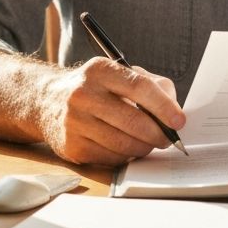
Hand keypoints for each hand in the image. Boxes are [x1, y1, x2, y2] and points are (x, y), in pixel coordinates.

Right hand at [40, 58, 185, 165]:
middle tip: (169, 138)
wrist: (48, 102)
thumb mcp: (120, 74)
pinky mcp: (72, 146)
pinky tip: (128, 147)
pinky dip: (126, 156)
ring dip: (145, 147)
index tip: (179, 120)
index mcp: (100, 70)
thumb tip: (174, 111)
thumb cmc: (96, 88)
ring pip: (123, 143)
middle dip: (158, 133)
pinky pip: (110, 157)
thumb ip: (153, 86)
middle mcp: (83, 94)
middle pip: (133, 120)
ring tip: (150, 142)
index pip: (139, 87)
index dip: (163, 106)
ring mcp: (74, 122)